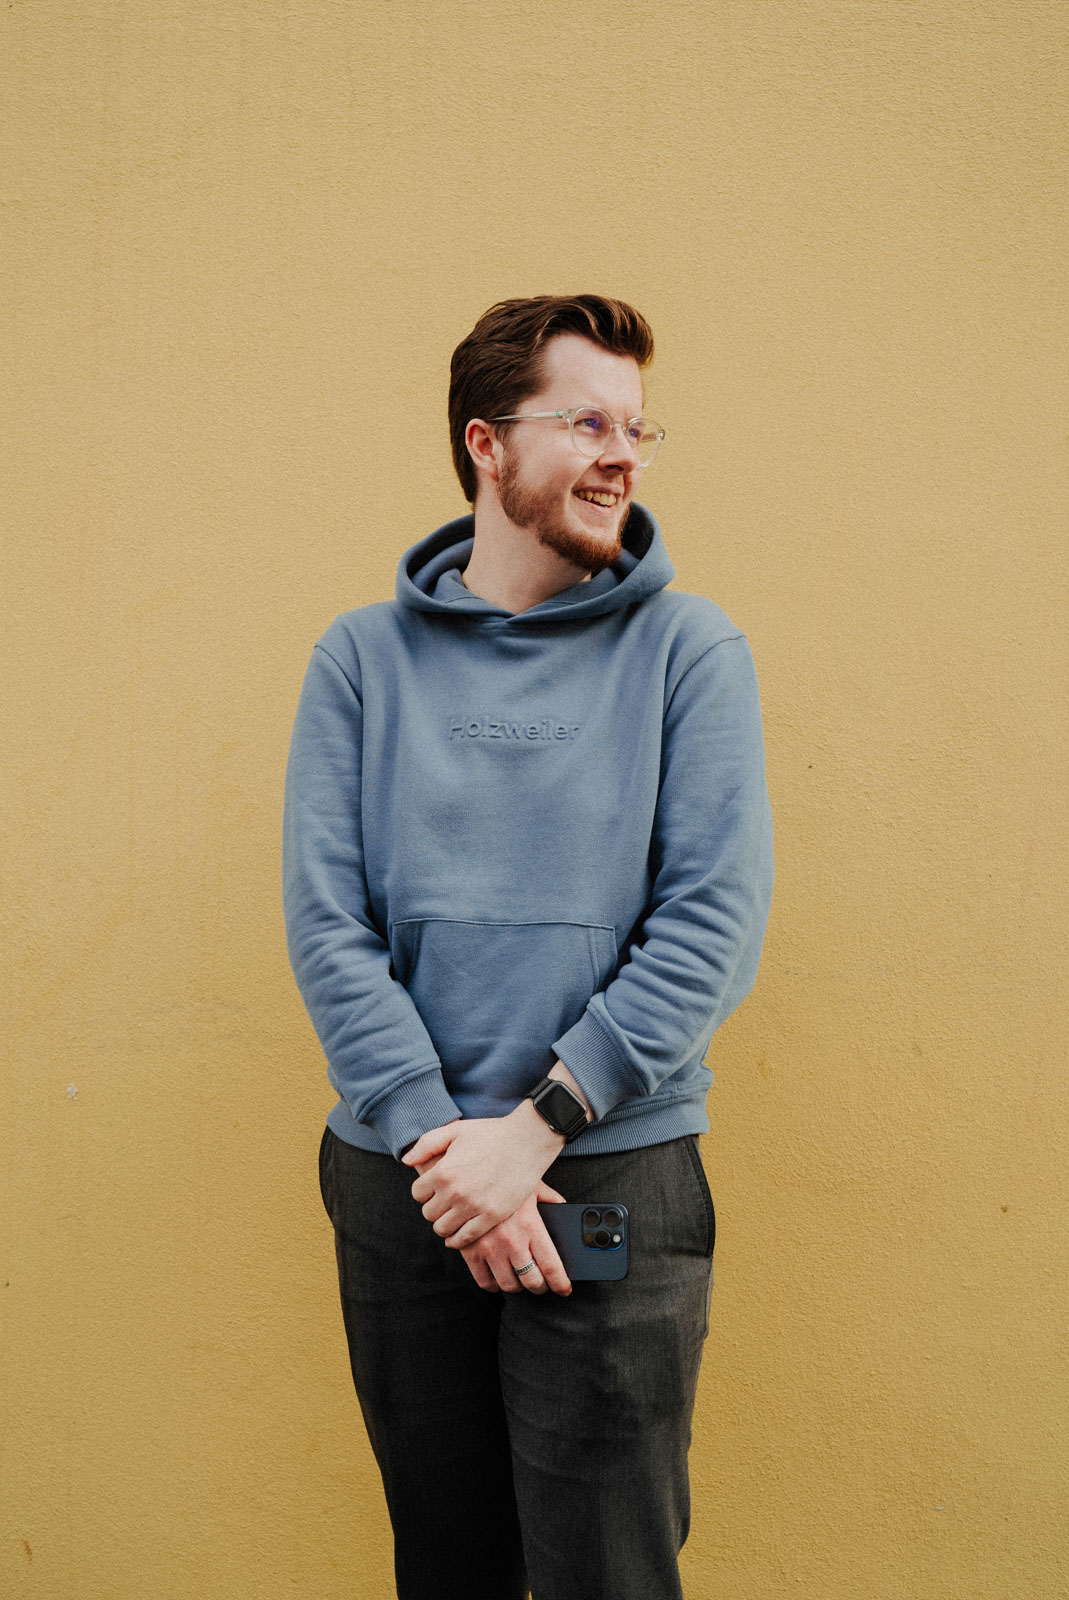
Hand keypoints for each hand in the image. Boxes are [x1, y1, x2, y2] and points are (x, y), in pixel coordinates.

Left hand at [402, 1104, 564, 1248]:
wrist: (527, 1141)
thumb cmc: (490, 1134)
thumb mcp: (455, 1131)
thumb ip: (426, 1144)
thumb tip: (406, 1161)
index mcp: (443, 1171)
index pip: (417, 1193)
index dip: (425, 1190)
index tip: (435, 1187)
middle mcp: (455, 1192)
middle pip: (428, 1214)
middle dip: (434, 1207)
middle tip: (446, 1201)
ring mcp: (473, 1206)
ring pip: (443, 1229)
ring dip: (445, 1223)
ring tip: (454, 1214)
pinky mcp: (491, 1217)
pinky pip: (464, 1238)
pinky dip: (458, 1239)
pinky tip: (460, 1231)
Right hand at [460, 1183, 571, 1295]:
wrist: (467, 1173)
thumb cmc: (503, 1178)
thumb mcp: (532, 1185)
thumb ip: (551, 1200)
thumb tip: (565, 1210)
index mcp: (530, 1226)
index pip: (551, 1266)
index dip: (560, 1283)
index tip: (564, 1289)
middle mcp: (511, 1241)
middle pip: (532, 1281)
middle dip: (541, 1287)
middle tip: (542, 1284)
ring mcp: (489, 1249)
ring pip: (509, 1285)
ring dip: (518, 1286)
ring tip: (521, 1279)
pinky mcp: (470, 1252)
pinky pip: (485, 1282)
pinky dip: (494, 1285)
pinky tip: (499, 1278)